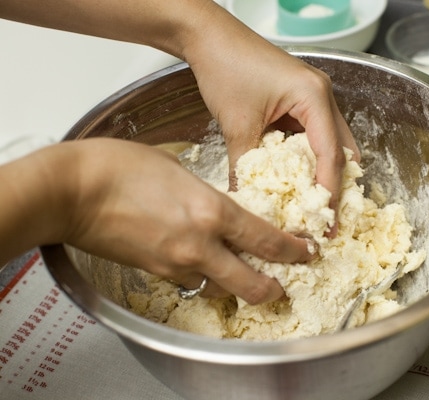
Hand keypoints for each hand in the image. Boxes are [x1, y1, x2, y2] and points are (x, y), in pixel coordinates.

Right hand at [1, 139, 313, 303]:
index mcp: (211, 212)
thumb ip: (209, 196)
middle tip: (282, 285)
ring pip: (218, 286)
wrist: (72, 191)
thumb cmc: (120, 168)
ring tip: (240, 272)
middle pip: (251, 283)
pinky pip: (189, 281)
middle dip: (273, 289)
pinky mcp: (154, 273)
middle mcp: (199, 245)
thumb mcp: (180, 171)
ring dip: (234, 282)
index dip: (293, 251)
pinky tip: (198, 261)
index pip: (267, 241)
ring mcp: (175, 264)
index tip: (306, 251)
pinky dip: (201, 276)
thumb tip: (223, 212)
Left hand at [182, 3, 359, 232]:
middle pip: (342, 151)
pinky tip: (297, 181)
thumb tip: (245, 206)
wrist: (209, 37)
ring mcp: (314, 99)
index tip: (326, 224)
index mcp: (314, 97)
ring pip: (330, 145)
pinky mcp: (300, 102)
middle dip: (336, 187)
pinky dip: (308, 161)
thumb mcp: (237, 125)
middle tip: (325, 219)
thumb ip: (245, 168)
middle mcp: (322, 97)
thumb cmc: (225, 67)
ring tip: (313, 206)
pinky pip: (313, 138)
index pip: (331, 155)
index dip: (330, 193)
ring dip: (324, 174)